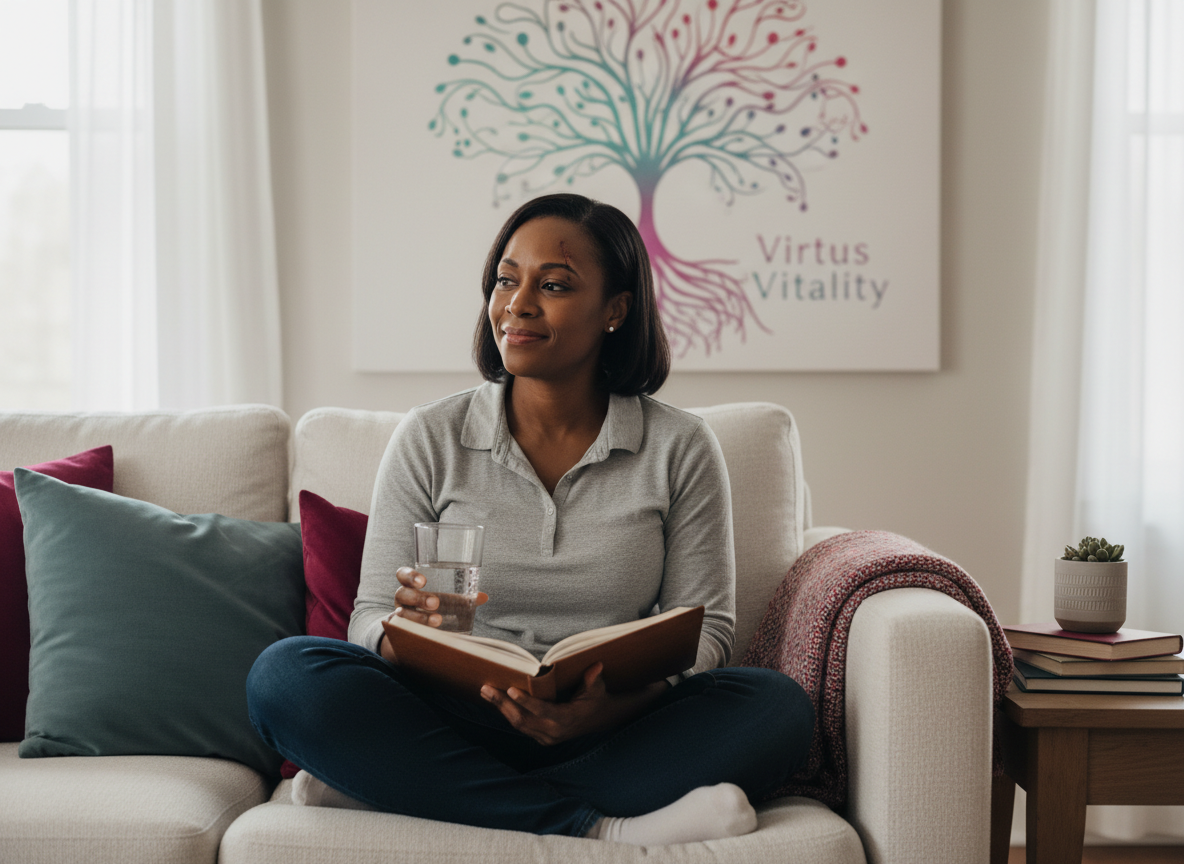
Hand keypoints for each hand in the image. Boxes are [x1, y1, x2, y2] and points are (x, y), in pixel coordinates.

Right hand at [390, 566, 487, 627]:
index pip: (402, 575)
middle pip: (402, 594)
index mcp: (411, 587)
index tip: (423, 581)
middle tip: (435, 603)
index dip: (409, 576)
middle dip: (418, 598)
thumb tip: (483, 597)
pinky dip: (412, 632)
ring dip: (419, 617)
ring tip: (437, 621)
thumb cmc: (431, 611)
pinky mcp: (398, 633)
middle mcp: (402, 600)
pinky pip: (400, 632)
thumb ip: (460, 600)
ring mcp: (398, 617)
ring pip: (401, 614)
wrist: (414, 635)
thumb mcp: (445, 603)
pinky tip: (425, 635)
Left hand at [480, 663, 669, 745]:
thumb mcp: (597, 689)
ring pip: (519, 724)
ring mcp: (547, 738)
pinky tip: (498, 701)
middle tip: (486, 688)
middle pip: (522, 719)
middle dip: (502, 704)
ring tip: (486, 692)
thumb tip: (597, 666)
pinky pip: (522, 726)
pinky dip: (509, 713)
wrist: (600, 719)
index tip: (510, 689)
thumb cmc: (597, 699)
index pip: (542, 711)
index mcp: (566, 719)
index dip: (525, 701)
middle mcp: (554, 732)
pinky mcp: (542, 738)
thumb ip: (593, 679)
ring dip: (501, 708)